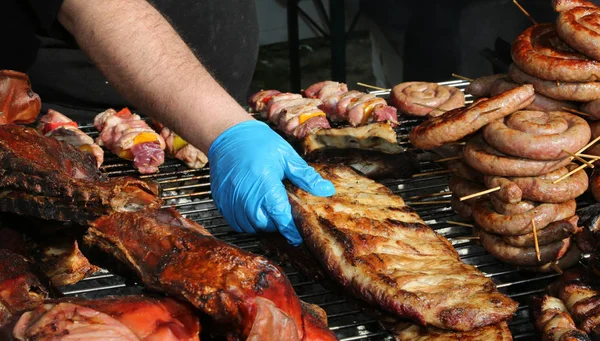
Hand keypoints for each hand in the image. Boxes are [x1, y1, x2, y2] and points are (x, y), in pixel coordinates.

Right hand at [208, 120, 334, 244]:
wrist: (229, 135)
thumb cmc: (259, 143)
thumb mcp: (286, 156)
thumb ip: (305, 176)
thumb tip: (326, 190)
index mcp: (266, 185)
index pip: (281, 218)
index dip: (291, 230)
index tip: (298, 236)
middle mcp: (246, 197)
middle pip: (265, 226)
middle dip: (276, 225)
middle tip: (282, 213)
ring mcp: (231, 201)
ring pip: (249, 226)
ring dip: (260, 224)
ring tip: (267, 209)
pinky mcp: (221, 202)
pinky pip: (235, 222)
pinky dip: (245, 221)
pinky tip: (252, 209)